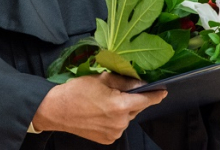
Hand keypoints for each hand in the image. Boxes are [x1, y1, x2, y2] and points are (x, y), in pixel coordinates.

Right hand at [31, 73, 166, 143]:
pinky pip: (117, 127)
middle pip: (136, 108)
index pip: (146, 100)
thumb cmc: (77, 91)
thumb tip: (140, 84)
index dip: (156, 95)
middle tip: (118, 91)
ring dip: (122, 110)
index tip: (163, 91)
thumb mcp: (102, 79)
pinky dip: (114, 119)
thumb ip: (125, 81)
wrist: (56, 110)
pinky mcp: (107, 139)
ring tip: (105, 102)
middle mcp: (120, 122)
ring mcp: (114, 133)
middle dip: (132, 99)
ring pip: (126, 117)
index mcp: (120, 105)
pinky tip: (101, 112)